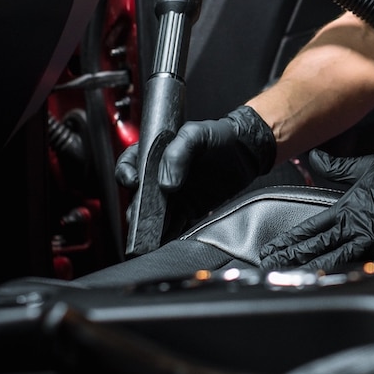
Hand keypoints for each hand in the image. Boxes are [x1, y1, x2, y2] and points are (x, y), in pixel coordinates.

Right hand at [115, 105, 275, 229]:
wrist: (247, 151)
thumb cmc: (221, 135)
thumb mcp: (196, 133)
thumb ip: (178, 151)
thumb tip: (165, 182)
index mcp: (156, 153)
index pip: (130, 164)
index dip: (126, 174)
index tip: (134, 182)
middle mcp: (160, 175)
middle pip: (139, 195)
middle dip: (136, 209)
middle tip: (140, 219)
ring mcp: (173, 195)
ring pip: (153, 214)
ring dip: (149, 226)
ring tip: (149, 236)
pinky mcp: (188, 209)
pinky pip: (173, 224)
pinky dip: (168, 234)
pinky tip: (165, 240)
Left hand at [260, 131, 373, 272]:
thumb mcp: (367, 166)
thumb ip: (338, 167)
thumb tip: (315, 157)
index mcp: (350, 205)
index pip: (312, 227)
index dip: (290, 240)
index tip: (271, 250)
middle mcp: (359, 223)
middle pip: (318, 247)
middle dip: (293, 260)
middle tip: (270, 271)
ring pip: (338, 260)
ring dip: (314, 272)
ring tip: (293, 283)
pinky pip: (372, 268)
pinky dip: (354, 278)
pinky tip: (339, 288)